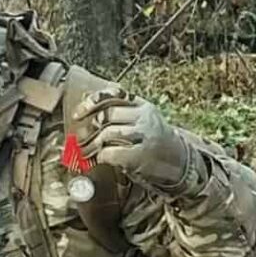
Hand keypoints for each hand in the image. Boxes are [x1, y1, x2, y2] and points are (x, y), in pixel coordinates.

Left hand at [72, 88, 194, 192]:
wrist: (178, 162)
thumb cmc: (151, 140)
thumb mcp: (141, 119)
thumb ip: (120, 111)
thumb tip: (86, 104)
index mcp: (142, 105)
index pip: (113, 95)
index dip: (91, 102)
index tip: (77, 114)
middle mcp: (145, 117)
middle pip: (107, 115)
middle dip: (89, 127)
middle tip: (79, 139)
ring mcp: (144, 135)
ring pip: (108, 133)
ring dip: (91, 145)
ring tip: (85, 152)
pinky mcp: (141, 155)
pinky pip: (112, 152)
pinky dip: (102, 156)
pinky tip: (101, 159)